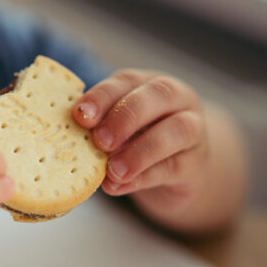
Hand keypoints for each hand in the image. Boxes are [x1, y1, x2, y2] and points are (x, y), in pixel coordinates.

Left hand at [73, 70, 207, 208]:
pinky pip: (173, 167)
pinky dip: (143, 177)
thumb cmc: (137, 141)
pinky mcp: (195, 164)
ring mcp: (193, 130)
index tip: (81, 115)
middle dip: (126, 117)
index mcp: (147, 83)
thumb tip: (71, 139)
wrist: (177, 170)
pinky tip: (119, 185)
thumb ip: (99, 128)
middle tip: (101, 140)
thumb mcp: (117, 129)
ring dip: (140, 151)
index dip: (102, 96)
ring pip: (176, 131)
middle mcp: (176, 99)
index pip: (126, 81)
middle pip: (158, 95)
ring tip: (113, 170)